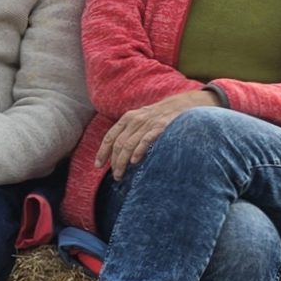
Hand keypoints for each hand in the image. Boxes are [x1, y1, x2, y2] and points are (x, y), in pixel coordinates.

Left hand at [98, 89, 218, 178]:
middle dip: (114, 161)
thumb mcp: (141, 119)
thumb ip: (130, 132)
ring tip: (121, 174)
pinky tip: (134, 161)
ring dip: (122, 161)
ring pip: (128, 144)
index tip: (98, 165)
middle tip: (115, 176)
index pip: (110, 137)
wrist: (183, 104)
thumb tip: (118, 151)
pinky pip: (145, 140)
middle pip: (118, 144)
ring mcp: (147, 123)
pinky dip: (138, 150)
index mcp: (127, 119)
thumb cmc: (160, 116)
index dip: (102, 152)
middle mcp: (135, 120)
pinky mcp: (160, 127)